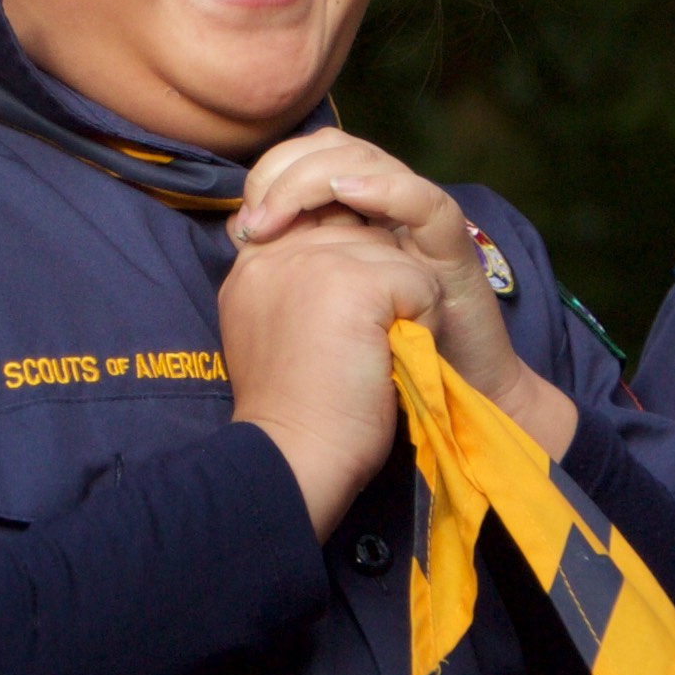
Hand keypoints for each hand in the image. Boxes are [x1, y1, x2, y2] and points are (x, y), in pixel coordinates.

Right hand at [217, 215, 437, 535]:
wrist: (295, 456)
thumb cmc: (294, 413)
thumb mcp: (270, 332)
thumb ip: (291, 285)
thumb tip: (339, 265)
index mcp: (252, 265)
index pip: (312, 218)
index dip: (347, 262)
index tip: (344, 318)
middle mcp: (276, 251)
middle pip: (358, 231)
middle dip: (377, 281)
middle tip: (360, 344)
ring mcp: (314, 260)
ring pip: (392, 253)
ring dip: (401, 302)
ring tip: (377, 352)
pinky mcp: (356, 281)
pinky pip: (418, 281)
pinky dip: (422, 323)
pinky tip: (396, 357)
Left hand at [235, 132, 571, 455]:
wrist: (437, 407)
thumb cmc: (368, 364)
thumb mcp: (314, 306)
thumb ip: (288, 261)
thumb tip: (240, 228)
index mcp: (352, 217)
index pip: (309, 157)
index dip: (271, 174)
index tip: (245, 219)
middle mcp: (386, 208)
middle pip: (337, 147)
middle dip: (288, 171)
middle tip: (259, 217)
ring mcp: (420, 223)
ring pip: (373, 161)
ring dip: (321, 177)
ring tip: (286, 206)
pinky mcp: (453, 246)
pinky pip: (423, 201)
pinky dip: (384, 191)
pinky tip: (348, 197)